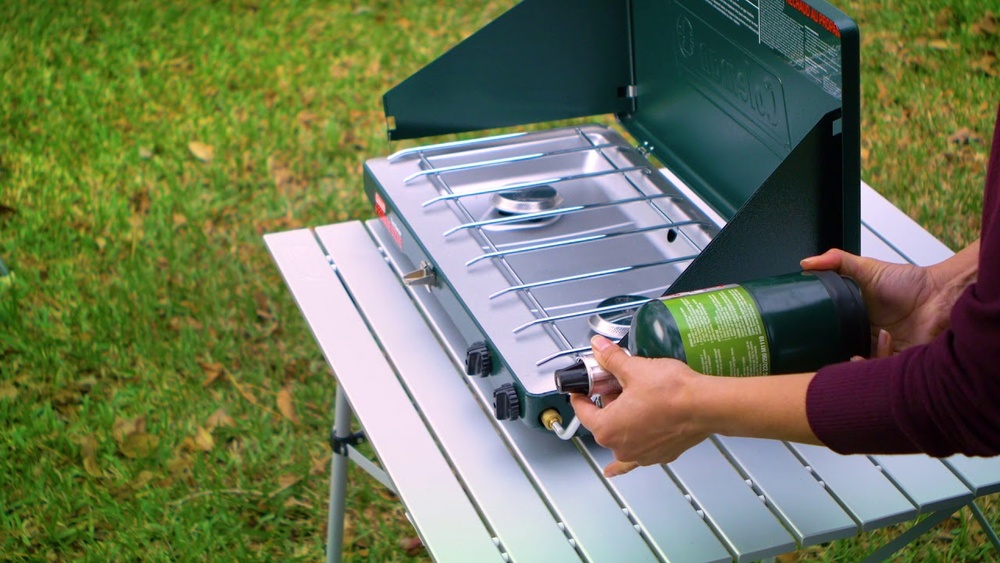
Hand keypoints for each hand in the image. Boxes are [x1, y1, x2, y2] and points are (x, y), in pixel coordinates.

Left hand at [570, 335, 709, 476]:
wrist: (704, 406)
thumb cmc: (671, 392)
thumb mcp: (634, 369)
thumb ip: (611, 359)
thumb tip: (599, 348)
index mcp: (607, 428)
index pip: (583, 411)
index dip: (581, 395)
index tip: (582, 388)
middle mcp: (621, 447)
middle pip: (603, 423)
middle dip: (607, 403)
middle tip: (616, 383)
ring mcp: (641, 454)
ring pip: (621, 437)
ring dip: (623, 422)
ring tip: (634, 401)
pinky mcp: (660, 455)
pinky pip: (636, 458)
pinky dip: (626, 459)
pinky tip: (615, 469)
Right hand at [801, 249, 962, 353]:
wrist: (941, 294)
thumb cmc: (909, 282)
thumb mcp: (866, 267)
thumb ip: (836, 261)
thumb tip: (806, 262)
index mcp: (855, 321)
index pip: (832, 337)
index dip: (820, 343)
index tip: (808, 342)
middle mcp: (867, 338)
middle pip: (842, 355)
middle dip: (834, 360)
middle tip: (827, 356)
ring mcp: (882, 351)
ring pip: (860, 369)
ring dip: (855, 364)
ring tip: (854, 352)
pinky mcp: (899, 361)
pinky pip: (882, 370)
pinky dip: (879, 358)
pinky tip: (884, 339)